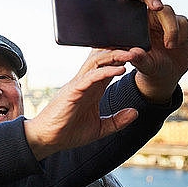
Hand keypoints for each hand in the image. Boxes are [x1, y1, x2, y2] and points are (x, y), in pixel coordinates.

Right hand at [25, 49, 139, 159]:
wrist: (48, 139)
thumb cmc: (68, 132)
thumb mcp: (100, 128)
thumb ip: (117, 120)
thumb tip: (135, 112)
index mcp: (92, 89)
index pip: (108, 66)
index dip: (123, 59)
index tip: (140, 55)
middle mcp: (85, 83)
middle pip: (102, 58)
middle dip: (120, 51)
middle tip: (138, 48)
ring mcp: (77, 85)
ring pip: (96, 62)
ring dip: (114, 56)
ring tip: (132, 54)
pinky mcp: (72, 91)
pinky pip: (90, 76)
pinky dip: (105, 71)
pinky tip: (120, 69)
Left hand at [121, 0, 187, 102]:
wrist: (166, 74)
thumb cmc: (149, 67)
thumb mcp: (142, 65)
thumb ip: (137, 59)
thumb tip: (133, 53)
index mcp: (132, 24)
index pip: (130, 2)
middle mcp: (147, 18)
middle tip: (157, 7)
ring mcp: (163, 20)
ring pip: (169, 12)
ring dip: (171, 29)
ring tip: (169, 46)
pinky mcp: (179, 24)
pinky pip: (183, 21)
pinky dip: (182, 34)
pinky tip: (176, 45)